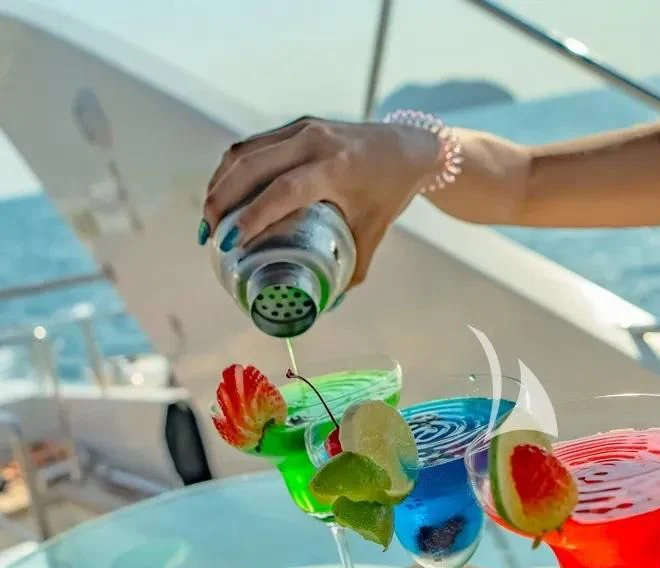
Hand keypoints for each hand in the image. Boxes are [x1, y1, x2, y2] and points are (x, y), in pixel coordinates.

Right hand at [199, 117, 438, 286]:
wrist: (407, 148)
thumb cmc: (390, 192)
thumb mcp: (374, 232)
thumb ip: (352, 270)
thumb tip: (327, 305)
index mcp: (336, 168)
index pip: (283, 191)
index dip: (252, 216)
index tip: (229, 243)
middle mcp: (315, 142)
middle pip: (251, 166)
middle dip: (221, 200)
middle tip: (208, 235)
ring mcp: (303, 129)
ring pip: (246, 152)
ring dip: (221, 184)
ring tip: (210, 219)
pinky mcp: (296, 126)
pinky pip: (254, 145)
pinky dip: (232, 170)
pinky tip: (223, 194)